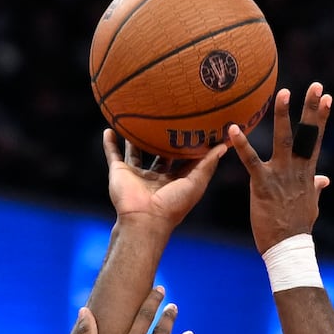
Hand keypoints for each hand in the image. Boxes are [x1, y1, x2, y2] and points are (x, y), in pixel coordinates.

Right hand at [103, 129, 226, 232]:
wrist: (144, 219)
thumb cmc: (173, 205)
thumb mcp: (197, 182)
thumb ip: (208, 163)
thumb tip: (225, 145)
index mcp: (174, 179)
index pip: (183, 158)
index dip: (190, 144)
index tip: (196, 125)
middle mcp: (155, 176)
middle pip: (160, 153)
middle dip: (163, 138)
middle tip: (169, 114)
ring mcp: (136, 174)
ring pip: (136, 151)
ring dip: (134, 138)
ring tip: (137, 119)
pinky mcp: (120, 173)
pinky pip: (113, 155)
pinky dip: (109, 144)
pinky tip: (109, 129)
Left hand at [227, 83, 332, 252]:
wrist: (288, 246)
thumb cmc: (297, 227)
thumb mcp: (310, 204)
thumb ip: (315, 187)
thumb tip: (324, 179)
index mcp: (307, 171)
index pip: (315, 139)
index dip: (321, 118)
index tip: (327, 98)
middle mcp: (296, 169)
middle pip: (306, 133)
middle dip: (311, 108)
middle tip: (316, 85)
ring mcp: (280, 175)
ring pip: (283, 140)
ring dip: (283, 116)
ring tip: (283, 93)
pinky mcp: (262, 184)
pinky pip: (250, 160)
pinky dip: (240, 144)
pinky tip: (232, 129)